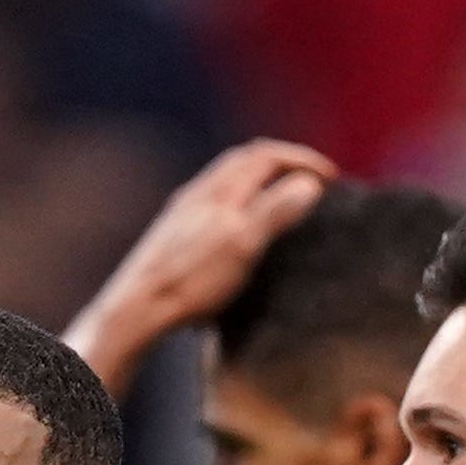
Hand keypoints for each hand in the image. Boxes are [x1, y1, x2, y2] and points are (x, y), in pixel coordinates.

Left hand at [65, 140, 340, 396]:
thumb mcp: (242, 245)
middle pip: (243, 162)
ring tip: (279, 201)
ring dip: (256, 183)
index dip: (302, 159)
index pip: (266, 155)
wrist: (135, 309)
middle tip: (307, 179)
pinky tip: (237, 232)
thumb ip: (276, 212)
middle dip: (280, 164)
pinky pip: (210, 207)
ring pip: (224, 183)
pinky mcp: (171, 238)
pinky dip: (237, 205)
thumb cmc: (191, 280)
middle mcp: (197, 193)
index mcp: (219, 189)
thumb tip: (309, 185)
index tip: (330, 177)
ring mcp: (181, 214)